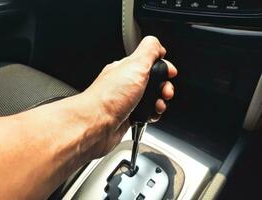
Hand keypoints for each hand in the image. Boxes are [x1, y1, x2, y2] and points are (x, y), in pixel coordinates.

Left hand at [81, 36, 176, 158]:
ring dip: (160, 102)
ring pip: (151, 99)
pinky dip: (153, 114)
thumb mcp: (134, 66)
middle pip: (153, 81)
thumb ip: (149, 51)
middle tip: (165, 92)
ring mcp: (127, 101)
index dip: (163, 67)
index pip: (149, 62)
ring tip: (158, 106)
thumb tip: (158, 46)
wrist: (97, 125)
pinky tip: (150, 115)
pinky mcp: (129, 116)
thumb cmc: (109, 97)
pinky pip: (147, 113)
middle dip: (164, 87)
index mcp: (127, 68)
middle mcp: (126, 84)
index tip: (169, 73)